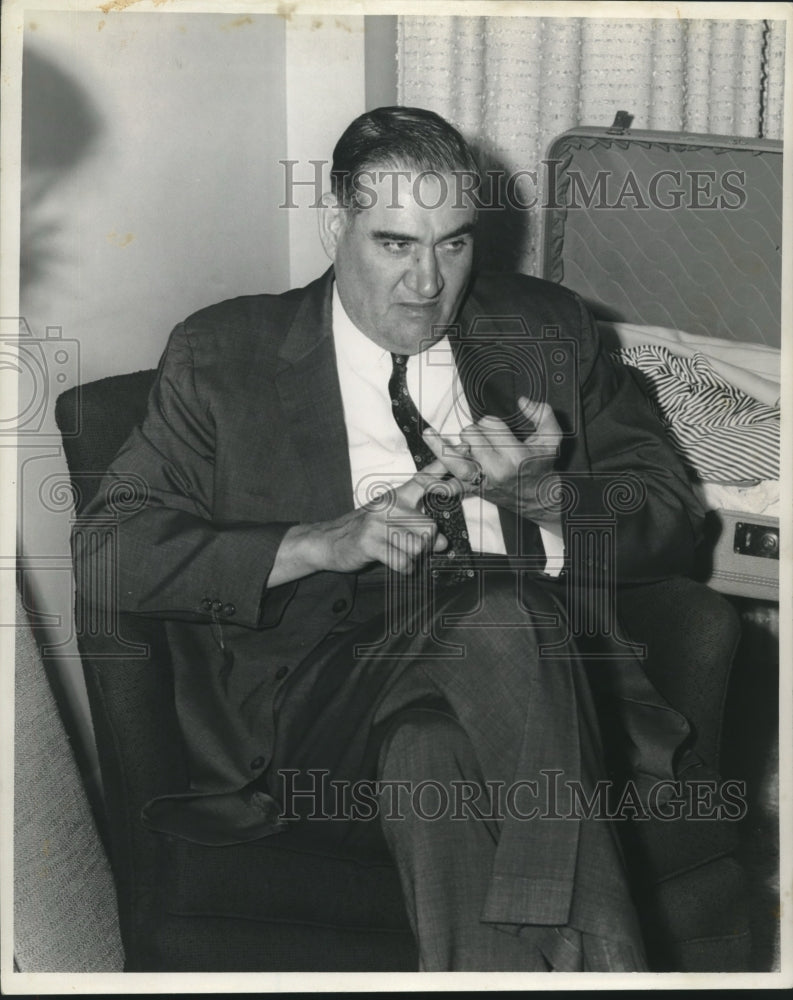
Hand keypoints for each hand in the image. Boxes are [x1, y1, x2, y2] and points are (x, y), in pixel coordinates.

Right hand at [270, 459, 459, 584]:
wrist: (331, 541)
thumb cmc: (369, 530)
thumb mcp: (394, 518)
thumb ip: (421, 526)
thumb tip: (442, 542)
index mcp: (398, 495)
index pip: (426, 479)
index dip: (447, 468)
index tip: (467, 453)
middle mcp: (389, 505)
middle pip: (430, 526)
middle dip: (427, 543)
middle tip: (413, 545)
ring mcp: (378, 523)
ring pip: (418, 546)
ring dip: (413, 556)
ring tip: (400, 551)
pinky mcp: (369, 543)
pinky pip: (402, 561)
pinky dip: (403, 567)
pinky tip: (393, 560)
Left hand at [421, 397, 562, 522]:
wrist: (539, 498)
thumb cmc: (541, 465)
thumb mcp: (552, 438)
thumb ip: (543, 414)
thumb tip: (523, 400)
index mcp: (515, 455)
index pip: (490, 424)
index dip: (492, 422)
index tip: (500, 430)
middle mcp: (496, 469)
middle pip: (470, 435)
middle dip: (475, 431)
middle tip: (485, 440)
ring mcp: (481, 481)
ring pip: (454, 459)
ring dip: (441, 446)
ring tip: (428, 433)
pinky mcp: (473, 491)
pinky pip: (449, 488)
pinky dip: (435, 483)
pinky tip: (422, 475)